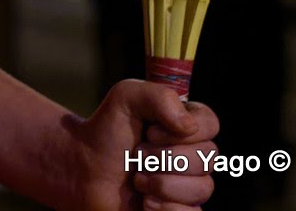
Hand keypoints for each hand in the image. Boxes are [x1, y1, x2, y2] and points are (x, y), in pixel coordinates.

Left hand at [62, 80, 218, 210]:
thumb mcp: (125, 97)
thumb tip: (189, 125)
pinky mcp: (182, 210)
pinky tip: (145, 202)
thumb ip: (157, 96)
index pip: (210, 123)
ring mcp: (189, 185)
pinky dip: (163, 208)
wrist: (85, 172)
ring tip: (137, 179)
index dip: (182, 130)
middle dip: (164, 157)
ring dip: (161, 183)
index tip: (150, 131)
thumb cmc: (106, 133)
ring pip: (203, 188)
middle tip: (137, 155)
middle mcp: (191, 154)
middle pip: (208, 157)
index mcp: (182, 124)